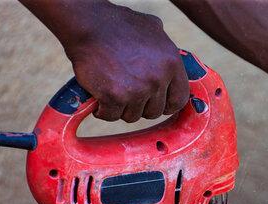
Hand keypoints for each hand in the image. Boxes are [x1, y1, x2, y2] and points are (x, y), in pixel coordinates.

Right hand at [61, 3, 188, 121]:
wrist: (88, 25)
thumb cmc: (118, 24)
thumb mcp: (153, 28)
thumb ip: (164, 47)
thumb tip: (169, 59)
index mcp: (171, 63)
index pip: (179, 99)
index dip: (168, 105)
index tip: (157, 104)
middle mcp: (157, 78)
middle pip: (154, 111)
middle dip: (141, 106)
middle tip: (128, 94)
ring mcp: (137, 90)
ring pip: (133, 116)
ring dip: (121, 108)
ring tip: (112, 90)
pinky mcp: (115, 97)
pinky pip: (111, 116)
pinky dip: (103, 110)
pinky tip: (99, 97)